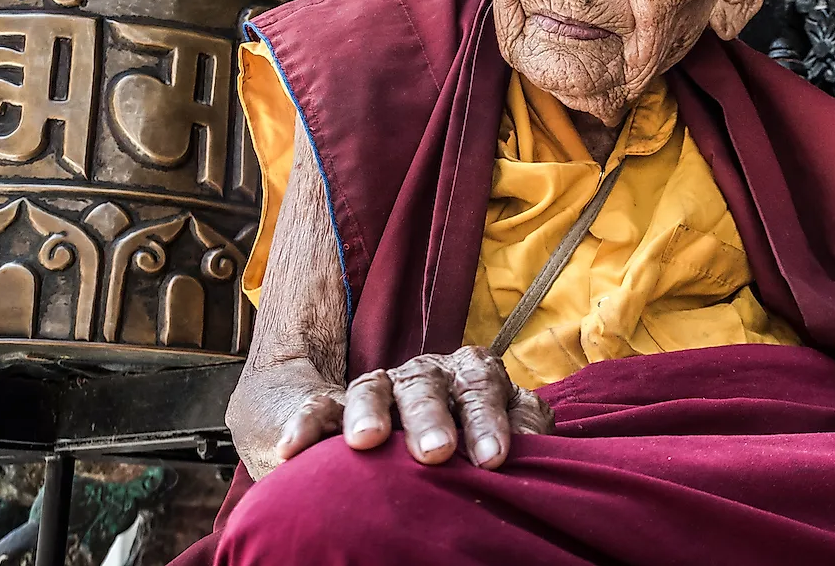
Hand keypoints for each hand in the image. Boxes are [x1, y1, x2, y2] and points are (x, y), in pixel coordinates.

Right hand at [274, 345, 553, 469]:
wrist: (406, 437)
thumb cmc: (469, 439)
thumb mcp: (499, 431)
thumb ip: (521, 429)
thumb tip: (540, 447)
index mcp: (472, 375)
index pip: (483, 387)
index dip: (489, 420)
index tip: (493, 459)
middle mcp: (427, 375)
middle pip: (430, 386)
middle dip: (433, 418)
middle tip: (436, 452)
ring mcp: (381, 388)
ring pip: (376, 388)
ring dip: (372, 413)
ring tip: (367, 442)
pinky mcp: (335, 407)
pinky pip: (319, 409)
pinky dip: (307, 426)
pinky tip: (295, 450)